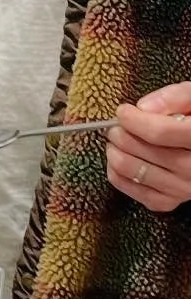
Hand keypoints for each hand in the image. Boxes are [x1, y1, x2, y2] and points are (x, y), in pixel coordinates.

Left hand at [107, 84, 190, 211]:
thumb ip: (176, 97)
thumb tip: (144, 108)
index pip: (161, 132)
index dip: (134, 120)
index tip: (122, 111)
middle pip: (144, 152)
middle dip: (121, 135)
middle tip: (116, 126)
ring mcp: (185, 188)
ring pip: (135, 172)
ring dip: (115, 154)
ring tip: (115, 141)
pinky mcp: (172, 201)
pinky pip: (136, 193)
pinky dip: (118, 176)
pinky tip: (117, 161)